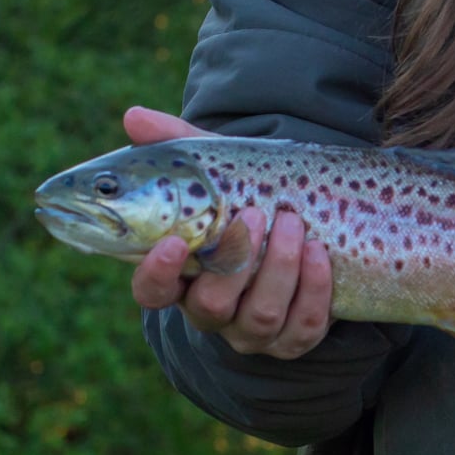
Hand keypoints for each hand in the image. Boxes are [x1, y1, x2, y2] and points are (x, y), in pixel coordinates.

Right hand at [122, 105, 334, 359]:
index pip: (151, 291)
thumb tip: (133, 117)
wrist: (308, 223)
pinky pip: (301, 327)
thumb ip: (177, 146)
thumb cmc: (246, 199)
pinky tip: (320, 254)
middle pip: (211, 306)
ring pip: (259, 317)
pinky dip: (313, 290)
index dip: (157, 274)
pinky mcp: (294, 338)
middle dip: (237, 262)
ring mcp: (252, 330)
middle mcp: (211, 309)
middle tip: (255, 215)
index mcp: (182, 275)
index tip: (177, 243)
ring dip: (280, 268)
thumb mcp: (217, 171)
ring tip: (295, 224)